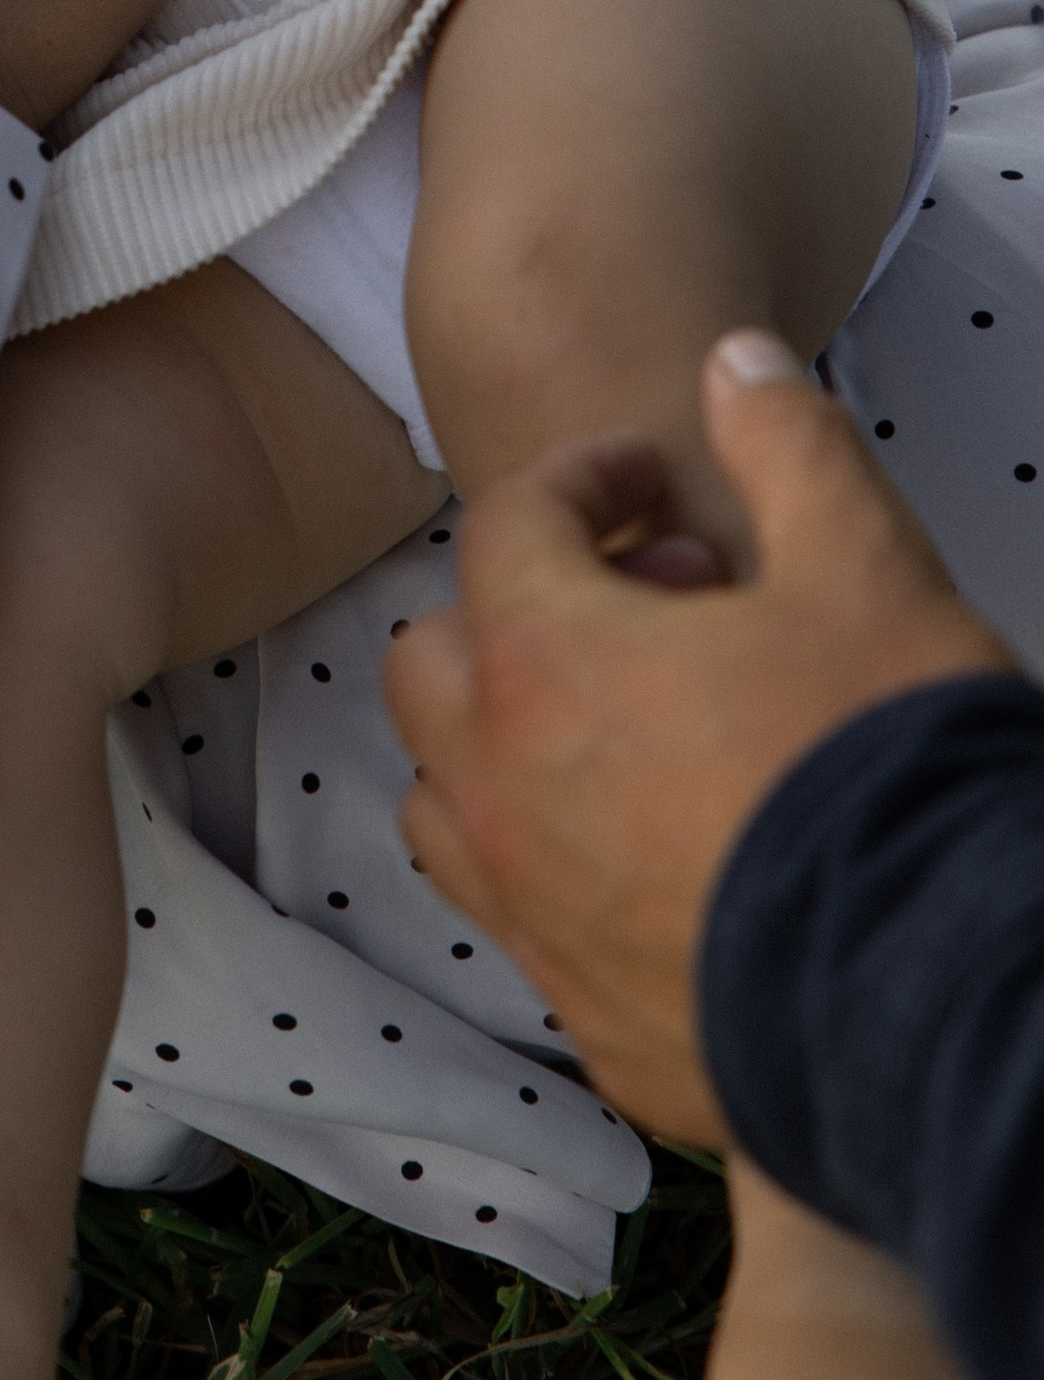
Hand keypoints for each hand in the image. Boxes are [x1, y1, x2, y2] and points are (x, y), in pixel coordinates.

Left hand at [386, 336, 1014, 1142]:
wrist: (944, 1007)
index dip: (579, 478)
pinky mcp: (581, 1017)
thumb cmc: (888, 772)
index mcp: (544, 661)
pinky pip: (518, 917)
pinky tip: (658, 850)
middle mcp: (501, 789)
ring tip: (630, 730)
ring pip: (444, 799)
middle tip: (646, 606)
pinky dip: (553, 862)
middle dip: (515, 608)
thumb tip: (737, 362)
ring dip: (507, 742)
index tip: (649, 476)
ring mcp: (530, 913)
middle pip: (434, 660)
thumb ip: (790, 444)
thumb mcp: (868, 568)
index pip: (507, 522)